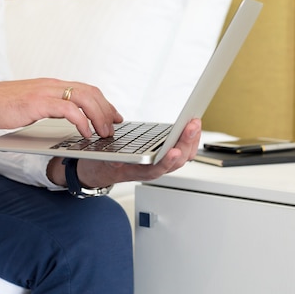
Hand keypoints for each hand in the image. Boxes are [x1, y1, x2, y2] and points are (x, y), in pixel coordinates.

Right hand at [0, 79, 122, 148]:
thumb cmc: (2, 106)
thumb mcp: (32, 104)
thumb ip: (49, 106)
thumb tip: (64, 116)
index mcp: (52, 85)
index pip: (86, 89)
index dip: (103, 102)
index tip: (114, 116)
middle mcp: (52, 85)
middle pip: (90, 92)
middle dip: (107, 109)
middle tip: (115, 126)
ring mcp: (46, 92)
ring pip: (84, 99)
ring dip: (99, 116)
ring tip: (104, 132)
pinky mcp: (39, 103)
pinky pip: (69, 110)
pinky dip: (82, 121)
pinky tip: (86, 133)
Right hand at [47, 119, 202, 187]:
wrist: (101, 169)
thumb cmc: (101, 164)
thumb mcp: (99, 160)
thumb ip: (109, 159)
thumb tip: (116, 160)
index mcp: (137, 171)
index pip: (157, 169)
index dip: (167, 161)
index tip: (174, 150)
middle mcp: (152, 169)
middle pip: (176, 160)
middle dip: (186, 142)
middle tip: (192, 125)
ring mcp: (160, 163)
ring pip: (182, 156)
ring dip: (190, 140)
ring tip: (194, 122)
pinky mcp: (163, 155)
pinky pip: (180, 149)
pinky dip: (187, 138)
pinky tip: (190, 126)